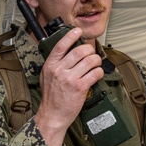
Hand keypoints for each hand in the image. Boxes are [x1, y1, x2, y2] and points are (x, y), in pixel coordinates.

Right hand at [34, 27, 103, 145]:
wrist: (52, 115)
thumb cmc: (50, 97)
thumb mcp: (46, 76)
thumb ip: (55, 64)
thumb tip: (67, 51)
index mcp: (50, 65)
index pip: (61, 45)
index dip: (71, 35)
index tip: (78, 31)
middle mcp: (59, 70)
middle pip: (79, 51)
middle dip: (89, 50)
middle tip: (91, 53)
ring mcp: (70, 79)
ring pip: (90, 61)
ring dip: (97, 60)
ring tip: (96, 64)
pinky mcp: (80, 87)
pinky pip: (95, 73)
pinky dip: (99, 72)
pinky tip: (97, 74)